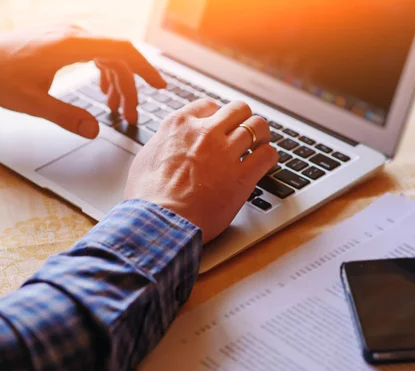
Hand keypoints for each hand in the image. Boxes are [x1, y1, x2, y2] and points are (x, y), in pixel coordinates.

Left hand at [0, 24, 165, 137]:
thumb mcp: (33, 103)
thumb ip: (67, 117)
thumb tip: (96, 130)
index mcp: (69, 45)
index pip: (121, 50)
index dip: (144, 68)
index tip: (159, 86)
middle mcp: (73, 34)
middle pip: (118, 56)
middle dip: (130, 86)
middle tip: (131, 114)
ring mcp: (68, 34)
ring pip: (107, 54)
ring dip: (116, 81)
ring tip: (116, 108)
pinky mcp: (61, 40)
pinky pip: (94, 52)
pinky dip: (104, 71)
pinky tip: (102, 90)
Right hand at [124, 99, 277, 242]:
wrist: (158, 221)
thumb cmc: (146, 197)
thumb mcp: (145, 158)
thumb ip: (162, 145)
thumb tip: (166, 145)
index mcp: (179, 125)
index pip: (208, 105)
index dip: (216, 116)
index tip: (218, 126)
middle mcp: (205, 132)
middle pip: (238, 109)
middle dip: (242, 119)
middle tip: (243, 132)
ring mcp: (225, 152)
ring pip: (258, 126)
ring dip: (261, 135)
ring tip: (261, 144)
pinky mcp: (242, 176)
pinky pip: (268, 154)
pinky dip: (269, 156)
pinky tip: (264, 163)